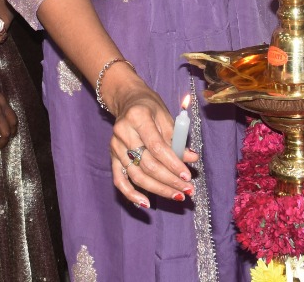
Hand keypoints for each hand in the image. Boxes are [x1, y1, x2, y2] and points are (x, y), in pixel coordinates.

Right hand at [105, 77, 196, 206]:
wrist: (128, 101)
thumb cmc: (150, 108)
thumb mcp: (166, 116)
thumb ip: (177, 138)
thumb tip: (191, 159)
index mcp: (138, 118)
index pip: (156, 147)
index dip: (172, 163)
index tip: (187, 175)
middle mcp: (123, 133)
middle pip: (147, 164)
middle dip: (169, 180)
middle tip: (187, 190)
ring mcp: (115, 146)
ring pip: (136, 175)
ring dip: (158, 189)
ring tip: (177, 195)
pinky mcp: (111, 157)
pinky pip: (119, 180)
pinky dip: (131, 194)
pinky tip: (146, 203)